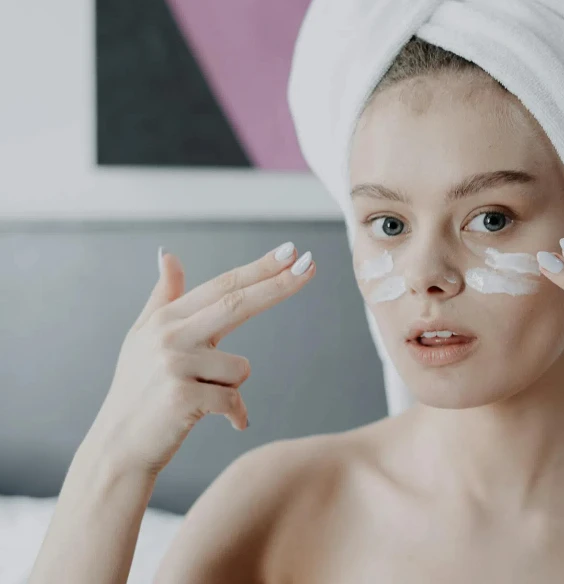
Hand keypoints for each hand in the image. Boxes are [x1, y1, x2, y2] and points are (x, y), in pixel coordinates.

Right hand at [88, 243, 314, 476]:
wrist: (118, 446)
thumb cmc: (138, 391)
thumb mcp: (142, 337)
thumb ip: (163, 296)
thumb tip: (168, 254)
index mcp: (166, 318)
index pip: (222, 286)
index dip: (258, 268)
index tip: (291, 251)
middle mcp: (169, 336)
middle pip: (236, 304)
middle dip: (277, 284)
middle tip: (309, 264)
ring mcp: (174, 365)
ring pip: (241, 369)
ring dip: (231, 388)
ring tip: (200, 399)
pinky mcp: (182, 398)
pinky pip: (234, 401)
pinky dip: (235, 415)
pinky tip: (218, 421)